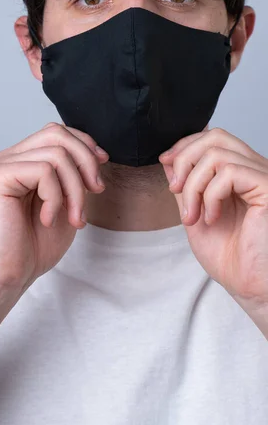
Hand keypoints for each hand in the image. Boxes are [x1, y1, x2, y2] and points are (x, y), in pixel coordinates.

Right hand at [0, 122, 108, 299]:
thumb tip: (95, 153)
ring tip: (74, 218)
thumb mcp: (66, 203)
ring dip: (75, 189)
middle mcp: (10, 157)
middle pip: (57, 133)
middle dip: (86, 161)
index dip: (85, 146)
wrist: (8, 276)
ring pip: (56, 154)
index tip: (99, 176)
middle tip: (95, 192)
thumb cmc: (33, 246)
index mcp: (24, 161)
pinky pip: (43, 171)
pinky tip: (47, 219)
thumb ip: (75, 177)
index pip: (57, 132)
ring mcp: (2, 164)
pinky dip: (55, 197)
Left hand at [159, 127, 267, 309]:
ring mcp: (263, 177)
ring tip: (193, 215)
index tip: (165, 162)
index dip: (185, 145)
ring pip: (217, 154)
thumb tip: (170, 160)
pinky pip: (230, 171)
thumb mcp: (195, 214)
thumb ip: (185, 186)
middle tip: (175, 188)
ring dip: (193, 185)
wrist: (250, 288)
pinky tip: (212, 218)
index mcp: (241, 174)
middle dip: (185, 157)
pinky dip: (211, 194)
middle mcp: (255, 170)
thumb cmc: (231, 258)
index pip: (214, 138)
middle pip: (216, 136)